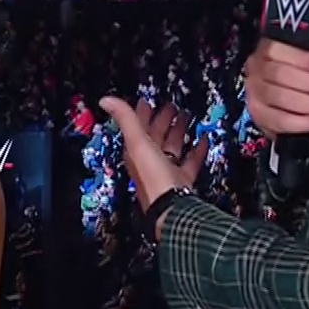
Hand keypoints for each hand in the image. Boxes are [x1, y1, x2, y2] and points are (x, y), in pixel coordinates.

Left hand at [98, 98, 205, 212]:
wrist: (172, 209)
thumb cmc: (154, 179)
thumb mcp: (138, 143)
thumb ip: (126, 119)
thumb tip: (105, 99)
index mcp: (137, 153)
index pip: (137, 128)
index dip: (141, 114)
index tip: (146, 101)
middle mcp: (150, 162)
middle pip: (156, 137)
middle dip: (162, 121)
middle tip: (170, 106)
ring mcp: (167, 172)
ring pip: (172, 147)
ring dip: (178, 132)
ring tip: (186, 118)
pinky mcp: (182, 181)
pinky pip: (190, 161)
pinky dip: (196, 150)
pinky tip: (203, 140)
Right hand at [244, 41, 308, 137]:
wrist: (290, 102)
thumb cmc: (304, 75)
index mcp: (267, 50)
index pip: (277, 50)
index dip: (300, 58)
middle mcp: (256, 70)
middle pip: (280, 74)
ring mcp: (254, 93)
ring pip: (280, 97)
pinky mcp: (259, 116)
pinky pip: (280, 121)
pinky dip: (303, 123)